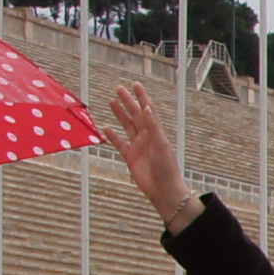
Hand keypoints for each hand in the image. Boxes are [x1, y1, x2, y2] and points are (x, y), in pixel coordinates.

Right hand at [103, 83, 198, 233]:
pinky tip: (106, 128)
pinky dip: (113, 136)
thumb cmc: (167, 169)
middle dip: (128, 101)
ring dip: (120, 114)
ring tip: (112, 102)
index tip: (135, 84)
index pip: (148, 109)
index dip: (142, 96)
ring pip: (127, 126)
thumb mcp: (161, 145)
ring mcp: (138, 146)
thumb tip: (147, 108)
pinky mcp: (131, 157)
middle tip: (119, 88)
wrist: (163, 190)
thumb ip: (153, 127)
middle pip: (135, 115)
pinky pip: (120, 144)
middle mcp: (147, 137)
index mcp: (156, 132)